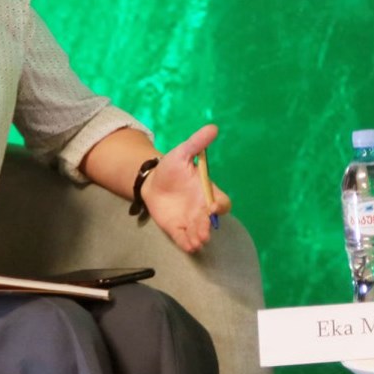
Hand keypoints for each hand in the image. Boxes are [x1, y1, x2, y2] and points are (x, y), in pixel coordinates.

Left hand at [140, 123, 230, 253]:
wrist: (152, 181)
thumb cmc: (171, 167)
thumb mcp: (183, 152)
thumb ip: (197, 143)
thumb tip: (213, 127)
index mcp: (207, 192)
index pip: (222, 202)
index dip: (220, 205)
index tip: (212, 206)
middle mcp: (202, 209)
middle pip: (210, 221)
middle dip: (207, 227)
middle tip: (204, 232)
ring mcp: (190, 220)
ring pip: (199, 232)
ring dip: (199, 237)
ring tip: (198, 242)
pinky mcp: (177, 228)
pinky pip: (184, 238)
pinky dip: (187, 243)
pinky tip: (189, 246)